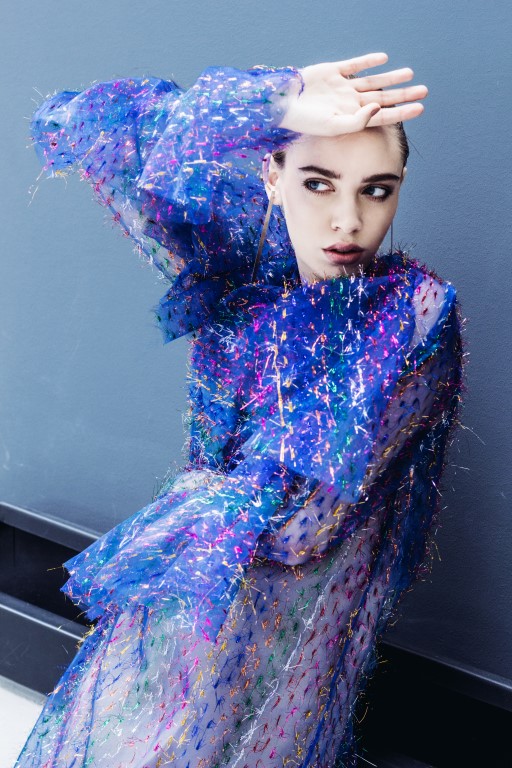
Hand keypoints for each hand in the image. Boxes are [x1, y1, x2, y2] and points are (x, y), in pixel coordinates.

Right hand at [280, 52, 427, 135]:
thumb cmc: (306, 121)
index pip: (383, 116)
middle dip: (403, 95)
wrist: (282, 103)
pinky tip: (383, 58)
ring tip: (409, 73)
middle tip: (424, 91)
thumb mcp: (333, 126)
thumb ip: (357, 121)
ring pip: (372, 81)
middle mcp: (349, 102)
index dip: (402, 112)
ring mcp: (342, 87)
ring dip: (391, 77)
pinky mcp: (333, 71)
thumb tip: (378, 109)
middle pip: (383, 98)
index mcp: (351, 118)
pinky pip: (354, 65)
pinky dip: (368, 61)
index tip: (420, 108)